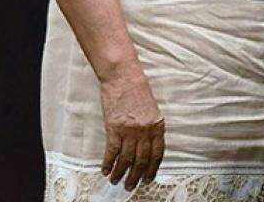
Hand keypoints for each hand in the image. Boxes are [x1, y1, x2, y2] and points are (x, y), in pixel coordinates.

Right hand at [99, 63, 164, 190]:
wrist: (123, 76)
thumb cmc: (137, 90)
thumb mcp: (151, 109)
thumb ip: (151, 127)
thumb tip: (147, 146)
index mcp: (158, 125)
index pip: (157, 153)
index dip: (152, 169)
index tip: (148, 179)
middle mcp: (146, 130)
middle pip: (141, 160)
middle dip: (136, 176)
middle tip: (130, 186)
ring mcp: (130, 130)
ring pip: (126, 159)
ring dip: (120, 173)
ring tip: (116, 181)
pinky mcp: (114, 128)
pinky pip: (112, 151)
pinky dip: (108, 163)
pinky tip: (105, 170)